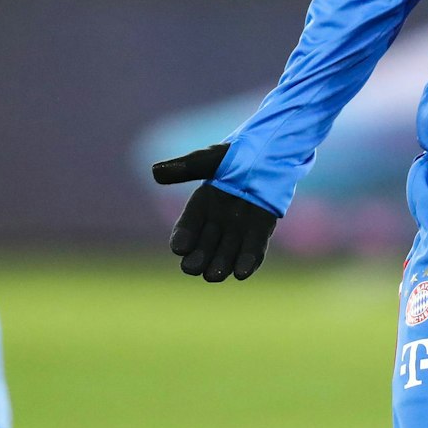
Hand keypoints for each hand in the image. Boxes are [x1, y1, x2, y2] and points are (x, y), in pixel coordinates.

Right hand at [152, 143, 278, 280]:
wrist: (271, 151)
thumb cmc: (237, 154)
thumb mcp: (211, 159)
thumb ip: (188, 167)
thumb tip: (155, 171)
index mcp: (202, 205)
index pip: (187, 226)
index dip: (182, 237)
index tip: (178, 247)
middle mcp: (217, 221)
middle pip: (205, 246)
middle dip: (199, 258)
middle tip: (192, 269)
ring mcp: (239, 228)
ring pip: (227, 252)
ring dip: (222, 264)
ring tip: (216, 275)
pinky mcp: (261, 230)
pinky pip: (253, 249)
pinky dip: (248, 261)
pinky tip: (243, 272)